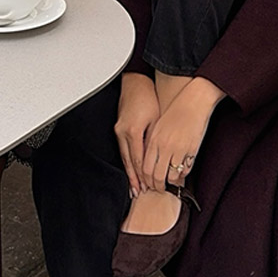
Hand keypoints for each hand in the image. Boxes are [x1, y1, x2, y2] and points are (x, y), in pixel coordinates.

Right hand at [114, 73, 159, 195]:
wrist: (136, 83)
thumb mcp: (155, 119)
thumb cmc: (148, 97)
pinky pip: (123, 150)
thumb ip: (154, 139)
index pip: (139, 160)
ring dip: (130, 173)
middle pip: (129, 162)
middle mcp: (123, 133)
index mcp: (133, 131)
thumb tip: (159, 158)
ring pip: (125, 158)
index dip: (144, 175)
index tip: (149, 186)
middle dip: (135, 179)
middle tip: (139, 193)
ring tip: (134, 187)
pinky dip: (128, 162)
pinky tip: (131, 169)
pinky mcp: (119, 129)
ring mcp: (119, 132)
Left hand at [142, 78, 224, 191]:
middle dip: (156, 186)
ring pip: (171, 175)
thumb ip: (151, 143)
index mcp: (154, 140)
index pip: (145, 168)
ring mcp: (179, 149)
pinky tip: (181, 174)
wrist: (193, 102)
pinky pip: (185, 169)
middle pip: (156, 175)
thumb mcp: (158, 126)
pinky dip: (182, 174)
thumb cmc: (175, 112)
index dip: (145, 180)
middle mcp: (165, 146)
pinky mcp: (192, 150)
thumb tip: (147, 161)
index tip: (147, 184)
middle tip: (158, 189)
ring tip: (170, 183)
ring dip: (170, 182)